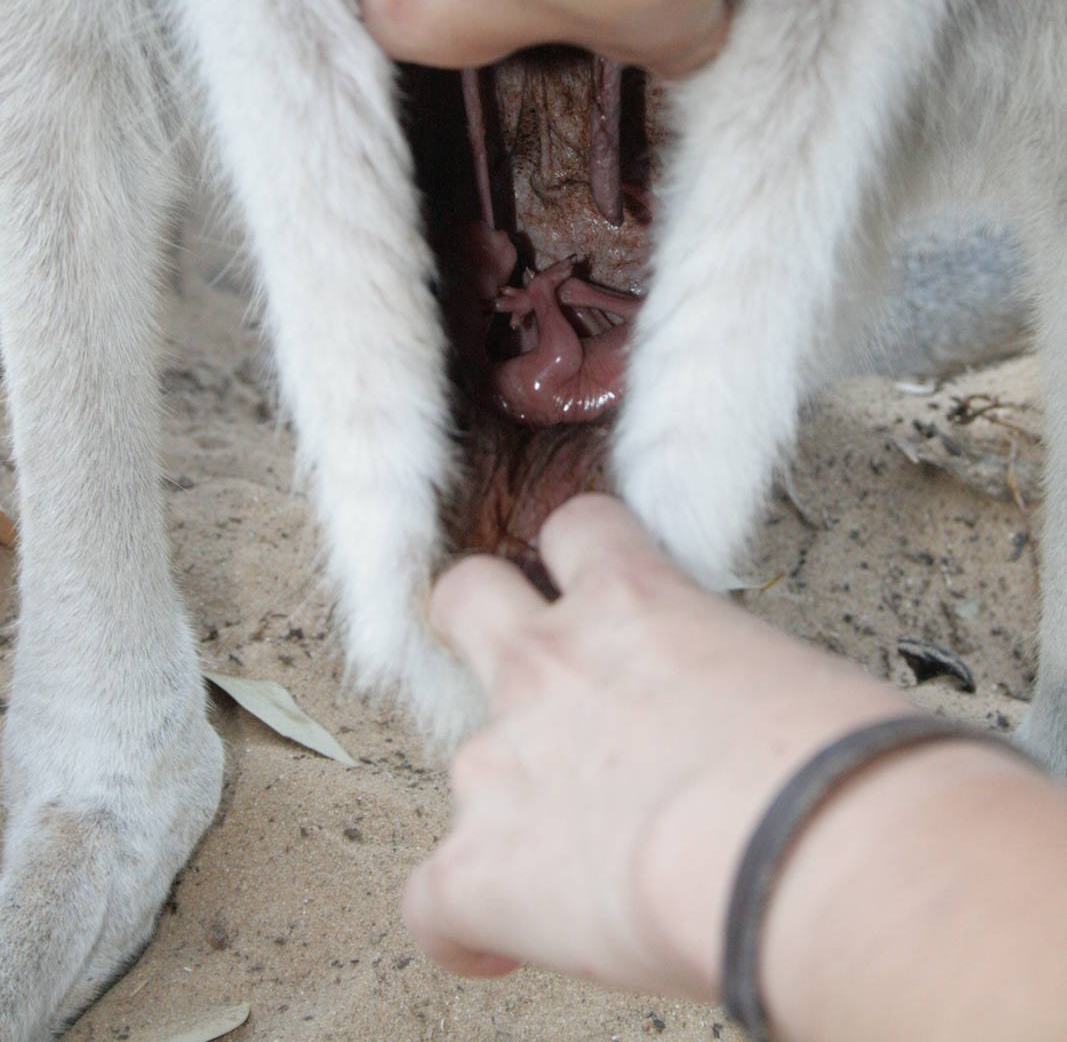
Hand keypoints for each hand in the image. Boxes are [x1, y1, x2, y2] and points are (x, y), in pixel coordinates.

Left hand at [403, 495, 901, 999]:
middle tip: (528, 679)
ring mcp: (502, 760)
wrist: (802, 848)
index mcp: (634, 597)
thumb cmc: (839, 762)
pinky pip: (431, 902)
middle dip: (481, 628)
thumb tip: (760, 729)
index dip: (582, 562)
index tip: (599, 605)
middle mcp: (549, 663)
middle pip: (467, 595)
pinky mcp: (482, 866)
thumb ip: (737, 676)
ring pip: (455, 753)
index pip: (580, 530)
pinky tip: (507, 944)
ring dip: (500, 794)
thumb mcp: (791, 671)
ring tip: (561, 847)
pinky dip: (466, 926)